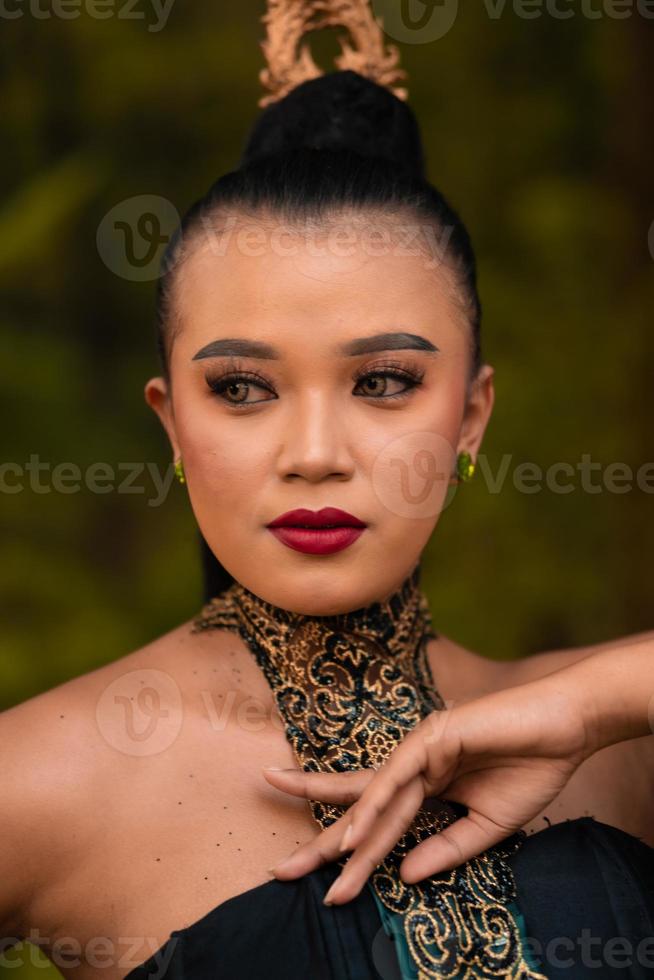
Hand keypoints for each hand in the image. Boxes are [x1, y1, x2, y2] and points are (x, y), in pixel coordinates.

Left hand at [262, 673, 595, 904]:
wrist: (565, 731)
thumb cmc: (530, 769)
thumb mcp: (488, 827)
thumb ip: (447, 848)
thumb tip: (404, 874)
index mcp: (424, 787)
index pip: (378, 824)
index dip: (351, 855)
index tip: (325, 887)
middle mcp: (412, 768)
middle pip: (360, 810)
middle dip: (322, 843)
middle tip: (280, 871)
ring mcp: (419, 750)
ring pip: (375, 801)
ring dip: (347, 838)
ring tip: (311, 868)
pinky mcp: (433, 737)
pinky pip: (399, 777)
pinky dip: (377, 805)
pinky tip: (356, 834)